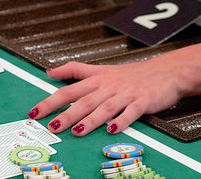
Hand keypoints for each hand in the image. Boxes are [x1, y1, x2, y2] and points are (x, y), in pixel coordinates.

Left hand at [27, 60, 183, 136]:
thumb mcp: (99, 69)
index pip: (67, 90)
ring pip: (104, 108)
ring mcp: (125, 94)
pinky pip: (131, 112)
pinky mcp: (143, 101)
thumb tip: (50, 71)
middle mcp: (108, 87)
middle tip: (52, 126)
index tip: (34, 112)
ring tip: (77, 131)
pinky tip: (113, 130)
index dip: (50, 101)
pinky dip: (122, 121)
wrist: (166, 71)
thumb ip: (74, 70)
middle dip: (66, 114)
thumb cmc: (131, 74)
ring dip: (90, 120)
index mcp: (96, 80)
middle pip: (83, 101)